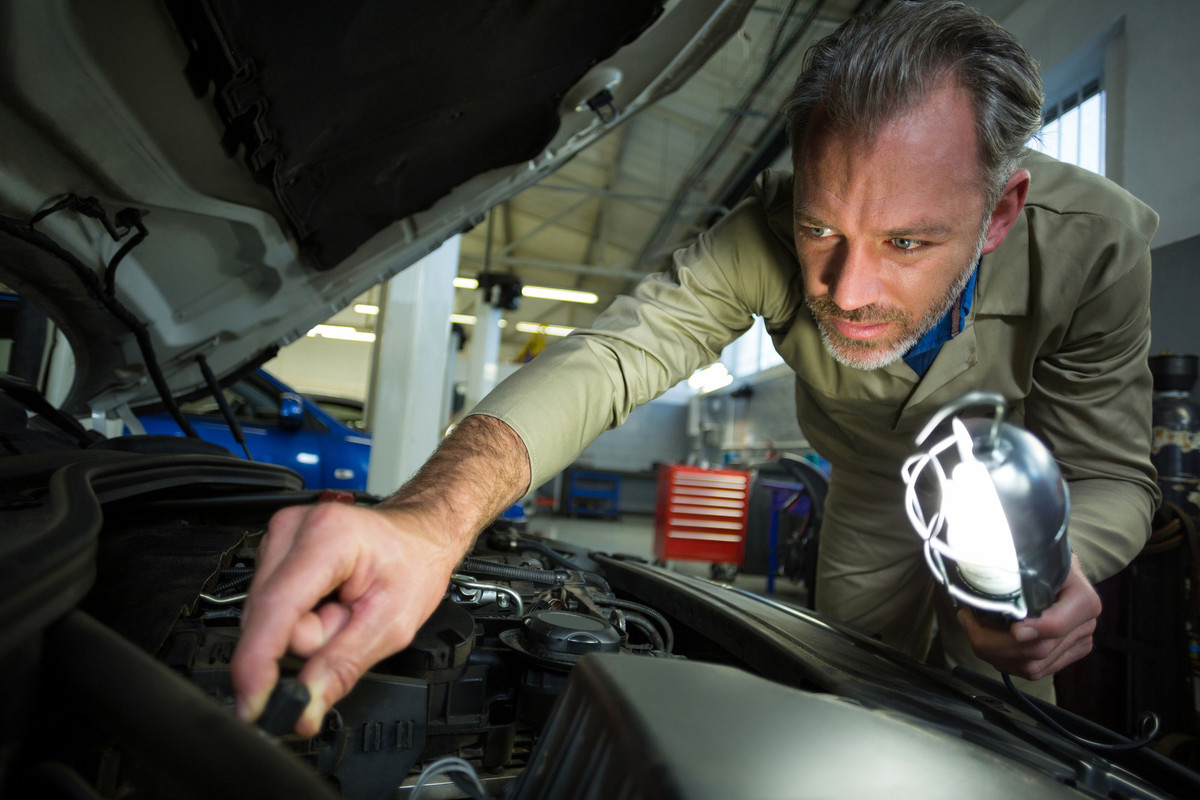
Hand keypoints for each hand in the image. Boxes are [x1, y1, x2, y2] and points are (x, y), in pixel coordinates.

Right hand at [231, 501, 460, 735]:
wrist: (418, 535)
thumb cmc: (414, 564)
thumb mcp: (393, 625)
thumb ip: (342, 668)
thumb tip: (305, 708)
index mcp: (328, 537)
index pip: (275, 609)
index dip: (257, 663)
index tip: (252, 705)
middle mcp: (294, 529)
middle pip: (268, 620)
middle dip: (306, 641)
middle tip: (349, 621)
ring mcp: (279, 537)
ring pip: (266, 619)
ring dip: (305, 629)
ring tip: (342, 608)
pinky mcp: (273, 550)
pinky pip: (270, 608)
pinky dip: (300, 615)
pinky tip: (327, 600)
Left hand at [956, 554, 1100, 680]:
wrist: (1063, 570)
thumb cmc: (1045, 560)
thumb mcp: (1037, 555)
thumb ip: (1021, 567)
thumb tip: (990, 575)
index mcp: (1083, 600)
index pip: (1056, 624)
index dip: (1031, 629)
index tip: (1008, 627)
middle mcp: (1086, 626)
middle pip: (1038, 650)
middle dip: (994, 642)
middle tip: (967, 621)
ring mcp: (1077, 644)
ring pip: (1032, 666)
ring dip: (995, 655)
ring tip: (973, 632)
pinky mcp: (1068, 656)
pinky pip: (1035, 671)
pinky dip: (1006, 662)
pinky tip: (991, 647)